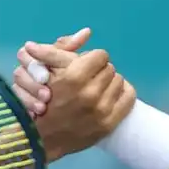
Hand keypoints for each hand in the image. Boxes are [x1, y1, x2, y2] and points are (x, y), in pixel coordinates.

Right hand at [11, 34, 136, 161]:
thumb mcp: (45, 69)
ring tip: (97, 88)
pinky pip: (128, 97)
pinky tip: (110, 95)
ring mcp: (101, 111)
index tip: (85, 65)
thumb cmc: (40, 99)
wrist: (40, 138)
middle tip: (89, 78)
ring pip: (119, 81)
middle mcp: (90, 94)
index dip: (91, 58)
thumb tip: (87, 31)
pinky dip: (121, 93)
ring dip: (109, 82)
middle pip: (109, 68)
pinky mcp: (108, 124)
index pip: (100, 55)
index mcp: (74, 78)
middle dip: (99, 70)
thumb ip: (62, 48)